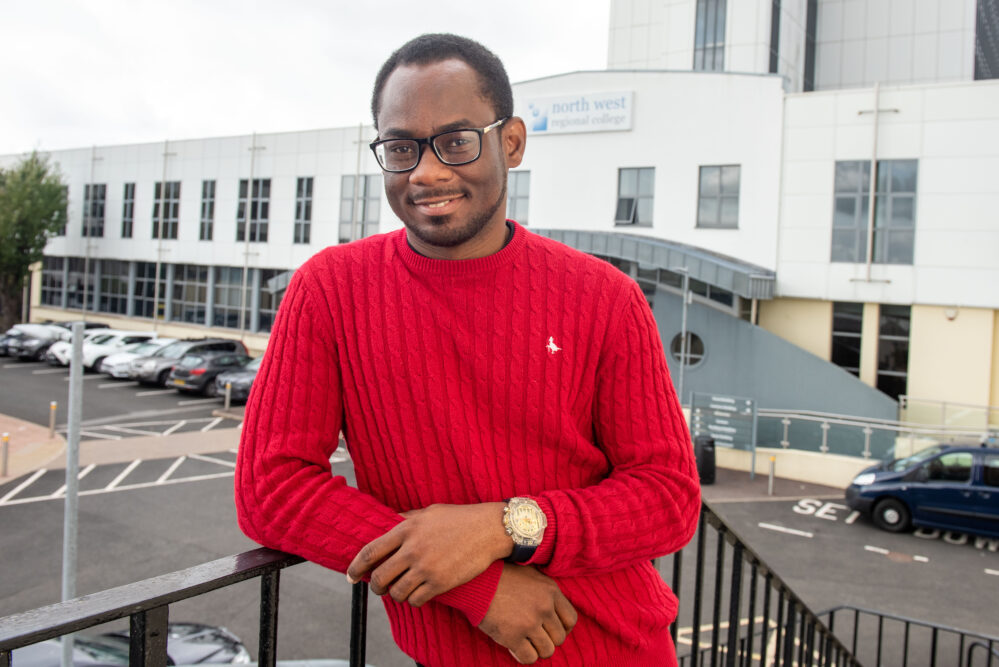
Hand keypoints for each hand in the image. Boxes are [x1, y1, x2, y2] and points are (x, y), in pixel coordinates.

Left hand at [346, 502, 511, 605]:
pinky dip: (413, 601)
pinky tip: (418, 595)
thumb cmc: (461, 518)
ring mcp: (426, 567)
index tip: (350, 576)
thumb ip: (407, 519)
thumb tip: (389, 521)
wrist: (489, 529)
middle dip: (375, 587)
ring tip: (401, 591)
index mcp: (406, 528)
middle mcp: (412, 549)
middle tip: (379, 588)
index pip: (370, 551)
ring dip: (396, 595)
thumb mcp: (430, 512)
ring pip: (396, 592)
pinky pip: (416, 600)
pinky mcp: (440, 582)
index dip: (355, 567)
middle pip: (379, 577)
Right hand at [478, 563, 577, 663]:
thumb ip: (546, 590)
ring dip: (537, 649)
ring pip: (547, 651)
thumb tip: (555, 606)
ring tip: (526, 642)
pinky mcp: (512, 637)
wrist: (476, 582)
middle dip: (548, 639)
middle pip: (559, 638)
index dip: (563, 628)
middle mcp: (544, 608)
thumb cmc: (501, 576)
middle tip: (535, 636)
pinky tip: (516, 648)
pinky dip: (524, 656)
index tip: (552, 630)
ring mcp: (529, 623)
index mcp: (551, 591)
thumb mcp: (530, 574)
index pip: (570, 619)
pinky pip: (529, 658)